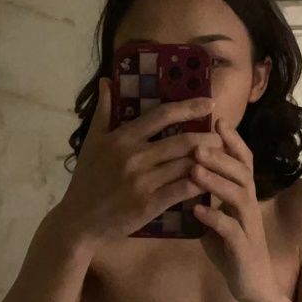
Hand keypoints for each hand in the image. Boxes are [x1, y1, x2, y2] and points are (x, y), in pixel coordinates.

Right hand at [58, 79, 217, 245]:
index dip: (189, 106)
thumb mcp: (91, 142)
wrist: (78, 221)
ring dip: (208, 160)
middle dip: (208, 136)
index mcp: (122, 138)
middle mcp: (134, 157)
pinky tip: (210, 181)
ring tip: (222, 156)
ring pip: (186, 165)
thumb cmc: (86, 180)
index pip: (162, 115)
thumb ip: (103, 111)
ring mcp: (142, 182)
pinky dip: (199, 183)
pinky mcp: (149, 205)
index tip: (209, 103)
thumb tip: (107, 81)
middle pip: (182, 140)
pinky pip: (182, 190)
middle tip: (222, 135)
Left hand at [190, 117, 281, 301]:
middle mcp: (249, 205)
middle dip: (220, 156)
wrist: (252, 284)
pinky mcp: (243, 248)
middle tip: (197, 144)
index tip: (216, 120)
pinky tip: (196, 211)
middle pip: (241, 172)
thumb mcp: (218, 214)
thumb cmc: (230, 246)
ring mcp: (248, 226)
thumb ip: (207, 193)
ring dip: (216, 182)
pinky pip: (230, 230)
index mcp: (242, 194)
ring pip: (238, 197)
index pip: (242, 160)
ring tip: (194, 171)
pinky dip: (213, 218)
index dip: (232, 140)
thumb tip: (182, 166)